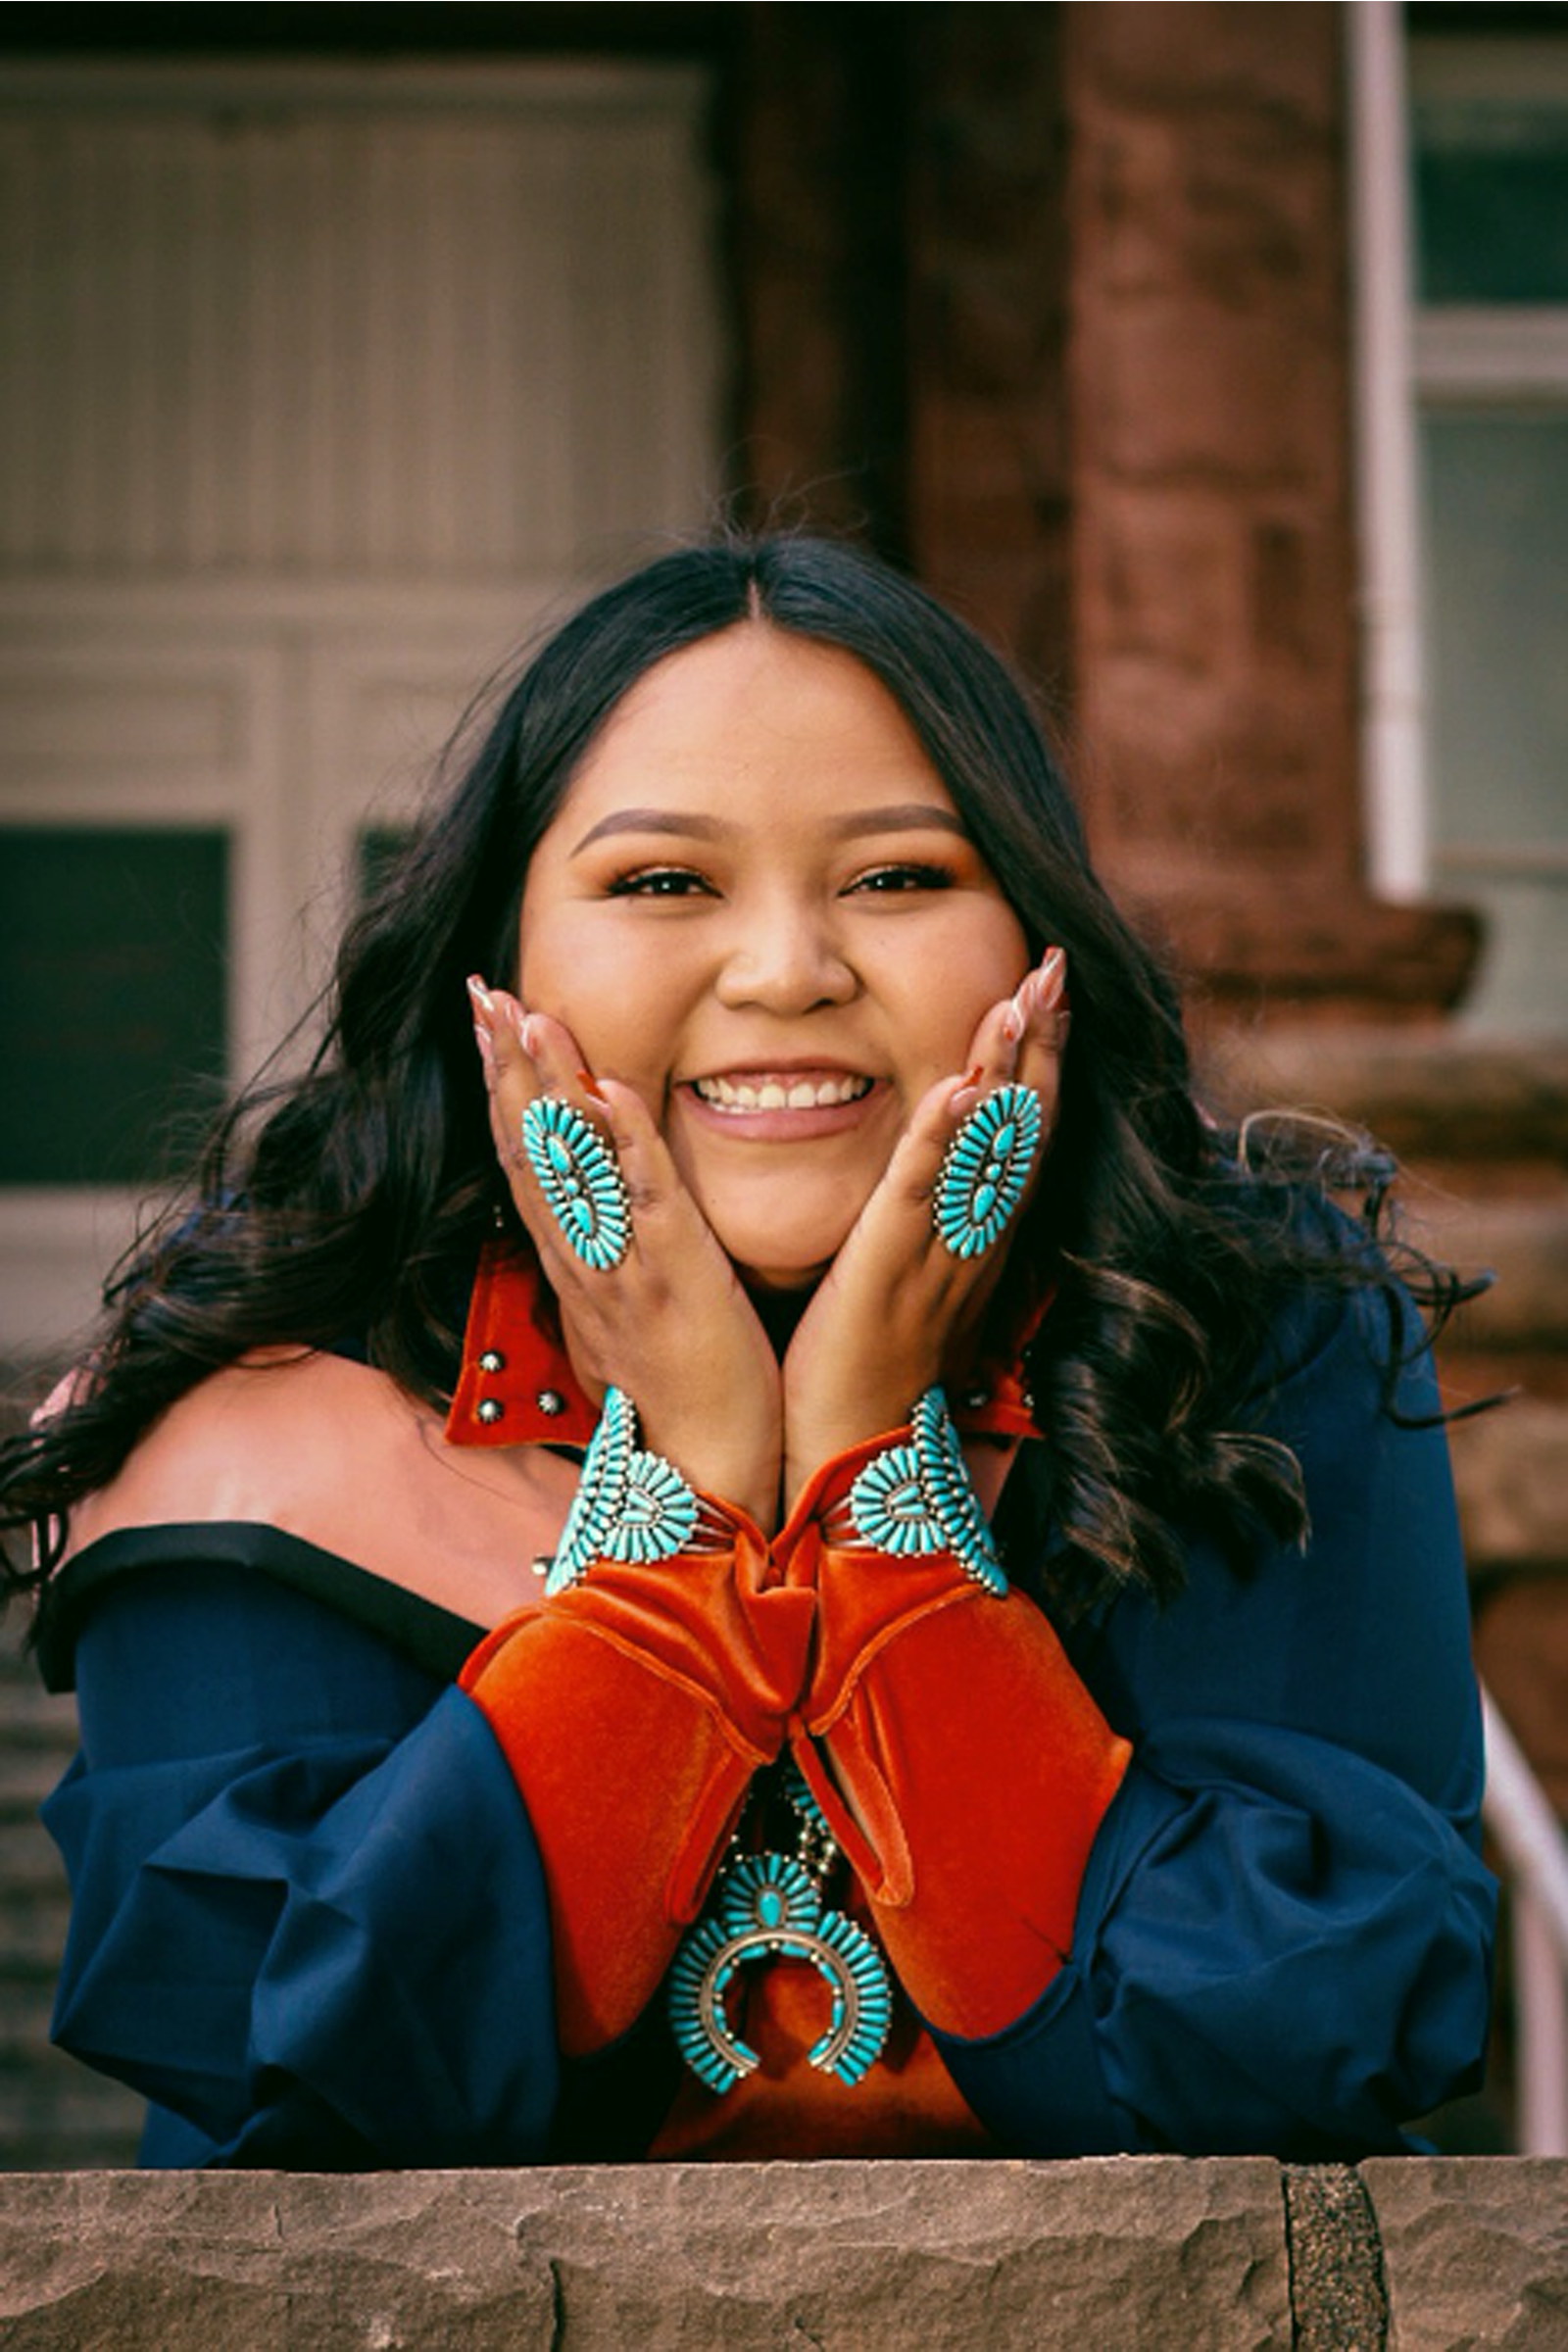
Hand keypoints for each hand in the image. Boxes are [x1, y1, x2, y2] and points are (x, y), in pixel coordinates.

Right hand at [470, 981, 783, 1527]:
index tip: (484, 1019)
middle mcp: (583, 1259)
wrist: (705, 1472)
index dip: (501, 1086)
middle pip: (528, 1148)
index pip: (525, 1160)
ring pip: (572, 1165)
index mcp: (574, 1263)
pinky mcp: (676, 1281)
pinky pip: (647, 1200)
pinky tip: (613, 1088)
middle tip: (479, 990)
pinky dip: (629, 1141)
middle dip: (502, 1065)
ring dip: (547, 1086)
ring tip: (527, 1014)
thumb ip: (604, 1255)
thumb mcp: (623, 1313)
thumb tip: (589, 1208)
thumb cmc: (677, 1392)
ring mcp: (623, 1268)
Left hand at [779, 948, 1067, 1504]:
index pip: (1021, 1129)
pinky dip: (940, 1142)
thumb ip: (929, 1210)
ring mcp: (940, 1255)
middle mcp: (975, 1237)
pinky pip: (921, 1198)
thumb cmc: (871, 1358)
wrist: (855, 1451)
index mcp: (979, 1232)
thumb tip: (942, 1152)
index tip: (1048, 981)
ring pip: (986, 1151)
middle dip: (1042, 1040)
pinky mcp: (890, 1274)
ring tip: (1020, 998)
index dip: (1040, 1054)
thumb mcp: (913, 1269)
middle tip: (1056, 961)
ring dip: (1007, 1072)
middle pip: (1023, 1125)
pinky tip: (956, 1089)